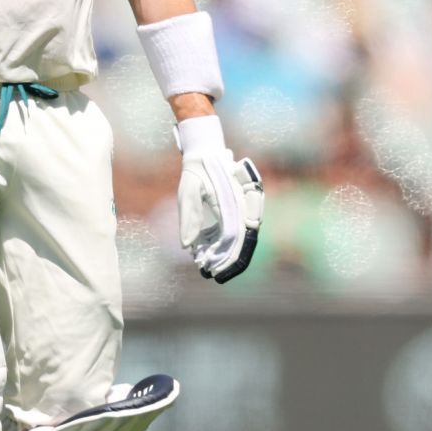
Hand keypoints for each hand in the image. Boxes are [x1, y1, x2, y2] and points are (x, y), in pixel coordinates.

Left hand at [174, 115, 263, 282]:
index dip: (225, 256)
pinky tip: (208, 251)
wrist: (207, 154)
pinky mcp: (240, 211)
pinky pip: (237, 231)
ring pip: (242, 238)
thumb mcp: (187, 192)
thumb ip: (189, 217)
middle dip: (230, 261)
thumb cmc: (196, 172)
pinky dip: (224, 243)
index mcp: (233, 201)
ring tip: (210, 268)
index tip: (212, 270)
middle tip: (214, 276)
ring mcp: (244, 208)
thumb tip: (186, 245)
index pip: (233, 236)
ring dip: (229, 253)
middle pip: (243, 241)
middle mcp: (244, 206)